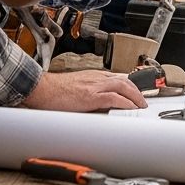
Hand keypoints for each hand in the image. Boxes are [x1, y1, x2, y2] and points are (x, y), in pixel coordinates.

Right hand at [22, 69, 145, 111]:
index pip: (118, 78)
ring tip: (140, 106)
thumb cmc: (54, 91)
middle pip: (125, 81)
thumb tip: (100, 105)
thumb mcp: (77, 88)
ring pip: (123, 86)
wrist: (42, 89)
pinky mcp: (90, 96)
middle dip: (137, 91)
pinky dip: (125, 102)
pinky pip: (114, 98)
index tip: (136, 93)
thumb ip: (90, 94)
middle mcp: (97, 78)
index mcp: (94, 76)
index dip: (130, 86)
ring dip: (135, 96)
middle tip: (142, 101)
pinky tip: (130, 108)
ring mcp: (94, 86)